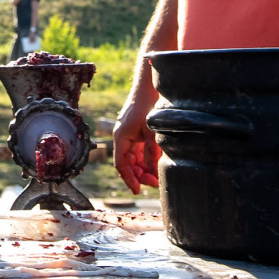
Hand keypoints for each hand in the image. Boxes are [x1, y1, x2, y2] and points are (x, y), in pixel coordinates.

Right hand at [112, 74, 161, 195]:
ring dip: (143, 169)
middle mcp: (123, 137)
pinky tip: (156, 165)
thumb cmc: (148, 106)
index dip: (128, 179)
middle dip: (139, 176)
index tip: (137, 191)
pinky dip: (146, 159)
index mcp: (121, 137)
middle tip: (154, 184)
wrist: (148, 87)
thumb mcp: (151, 130)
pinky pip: (138, 151)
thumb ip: (151, 150)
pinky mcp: (137, 132)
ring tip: (157, 177)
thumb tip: (151, 169)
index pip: (121, 164)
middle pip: (127, 163)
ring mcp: (129, 135)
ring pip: (133, 158)